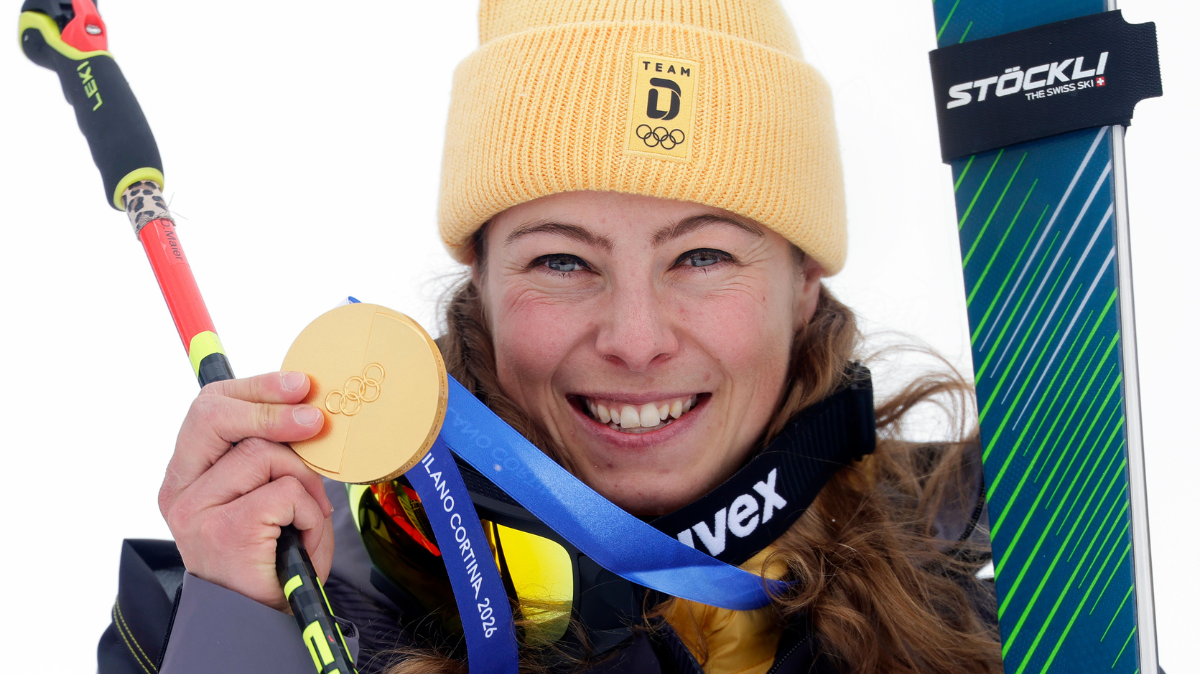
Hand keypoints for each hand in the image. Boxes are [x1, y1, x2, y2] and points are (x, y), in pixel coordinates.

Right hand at [159, 371, 333, 611]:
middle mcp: (181, 490)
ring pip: (264, 455)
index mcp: (187, 474)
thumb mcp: (267, 493)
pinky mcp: (224, 531)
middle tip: (316, 422)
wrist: (260, 618)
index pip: (210, 407)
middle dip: (275, 412)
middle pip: (218, 416)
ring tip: (308, 517)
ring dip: (305, 484)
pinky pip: (285, 492)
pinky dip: (309, 512)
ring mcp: (197, 511)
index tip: (300, 384)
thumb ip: (271, 454)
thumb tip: (306, 406)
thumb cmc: (270, 555)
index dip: (257, 387)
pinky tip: (303, 536)